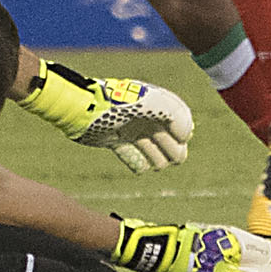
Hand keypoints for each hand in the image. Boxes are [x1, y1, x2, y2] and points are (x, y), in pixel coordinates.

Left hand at [18, 63, 195, 171]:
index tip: (183, 139)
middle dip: (173, 149)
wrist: (83, 110)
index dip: (184, 130)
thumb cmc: (119, 103)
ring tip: (158, 165)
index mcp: (154, 102)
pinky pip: (131, 156)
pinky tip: (141, 169)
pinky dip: (137, 163)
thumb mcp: (154, 104)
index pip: (179, 117)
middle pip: (166, 137)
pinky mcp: (114, 141)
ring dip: (157, 158)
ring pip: (150, 148)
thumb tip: (186, 137)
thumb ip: (177, 116)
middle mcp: (143, 115)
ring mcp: (128, 128)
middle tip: (175, 160)